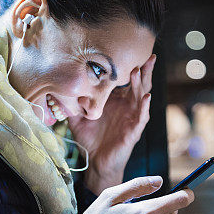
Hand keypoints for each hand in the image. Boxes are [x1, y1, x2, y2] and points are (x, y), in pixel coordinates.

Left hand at [68, 54, 155, 193]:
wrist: (96, 162)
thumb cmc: (90, 139)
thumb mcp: (78, 118)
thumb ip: (73, 104)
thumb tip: (64, 90)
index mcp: (116, 101)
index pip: (124, 81)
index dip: (128, 67)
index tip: (129, 51)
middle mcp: (127, 107)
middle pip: (139, 84)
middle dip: (144, 70)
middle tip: (149, 55)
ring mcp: (132, 118)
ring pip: (141, 97)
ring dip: (141, 84)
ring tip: (140, 70)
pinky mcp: (134, 131)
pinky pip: (141, 117)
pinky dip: (144, 107)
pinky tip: (146, 98)